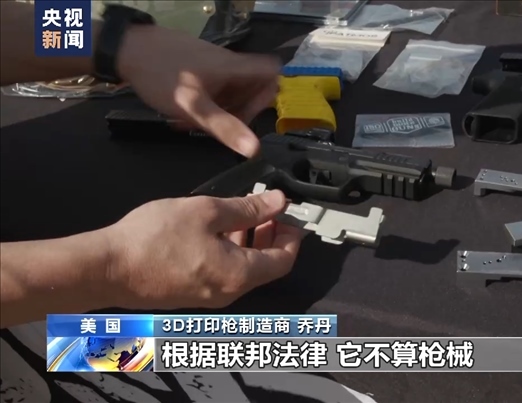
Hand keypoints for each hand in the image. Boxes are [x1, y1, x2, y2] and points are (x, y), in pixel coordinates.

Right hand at [103, 190, 302, 309]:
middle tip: (266, 209)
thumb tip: (279, 202)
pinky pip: (224, 274)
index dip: (292, 235)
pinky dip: (231, 252)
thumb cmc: (155, 238)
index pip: (284, 260)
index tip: (288, 213)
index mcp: (240, 274)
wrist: (106, 270)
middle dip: (271, 236)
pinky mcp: (192, 296)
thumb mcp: (206, 212)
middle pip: (267, 267)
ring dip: (250, 242)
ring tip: (241, 214)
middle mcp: (230, 293)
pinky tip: (217, 231)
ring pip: (244, 270)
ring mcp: (210, 298)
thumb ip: (247, 208)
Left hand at [115, 24, 279, 156]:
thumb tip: (254, 150)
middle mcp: (229, 66)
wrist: (127, 49)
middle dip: (239, 113)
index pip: (272, 74)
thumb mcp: (194, 107)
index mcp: (235, 69)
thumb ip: (225, 128)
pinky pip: (213, 91)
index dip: (270, 98)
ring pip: (230, 93)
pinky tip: (184, 117)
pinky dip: (205, 106)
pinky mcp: (198, 70)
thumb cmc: (162, 75)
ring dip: (219, 113)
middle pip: (251, 90)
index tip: (254, 117)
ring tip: (194, 125)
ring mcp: (213, 67)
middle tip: (219, 130)